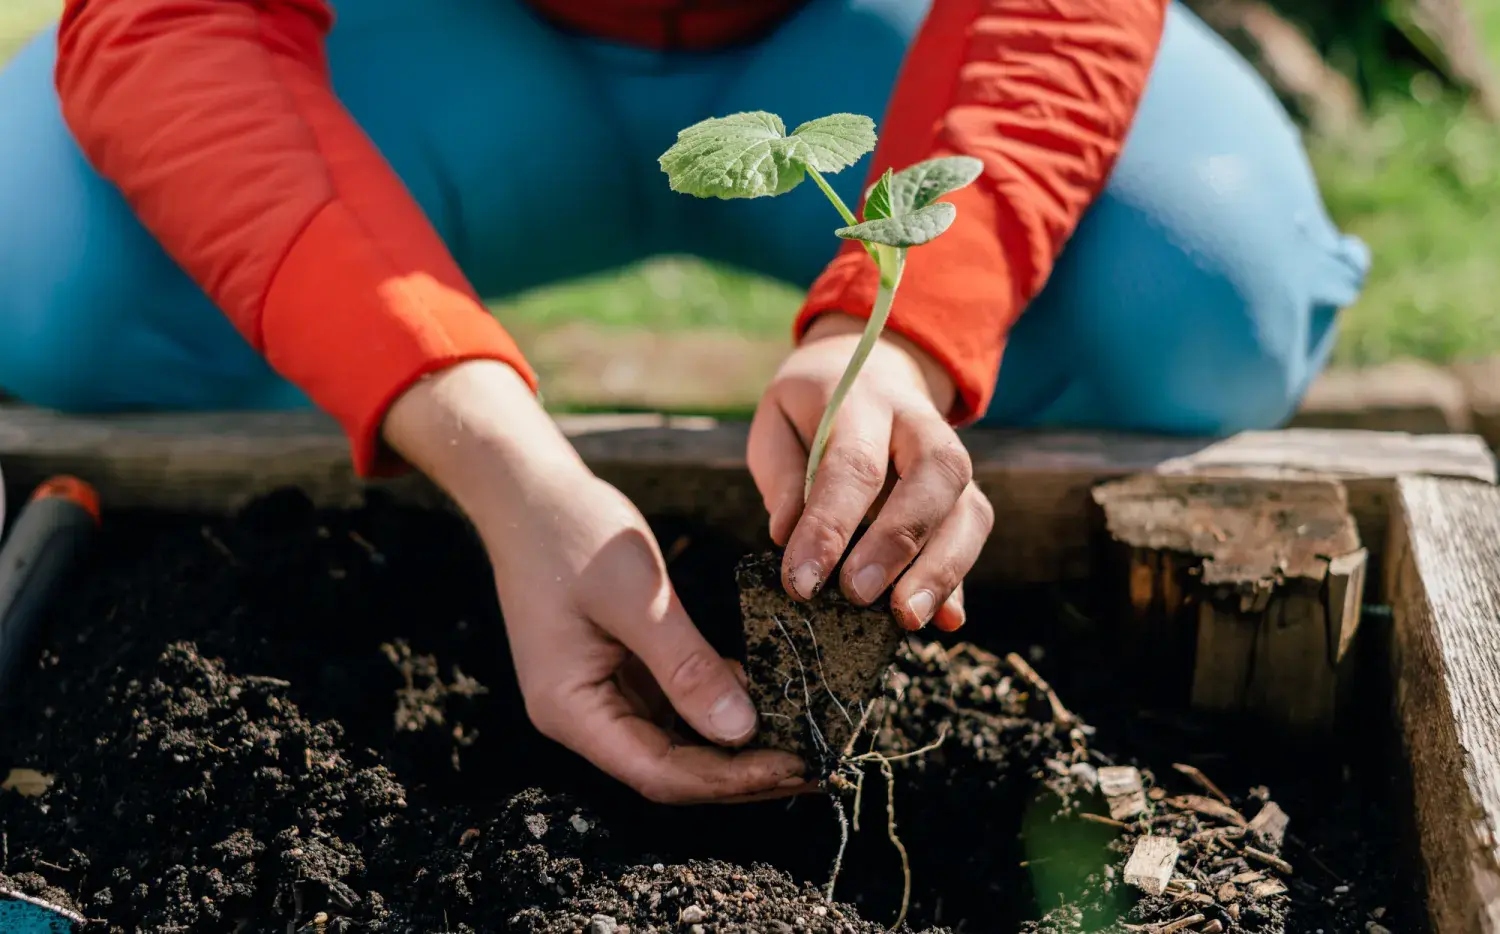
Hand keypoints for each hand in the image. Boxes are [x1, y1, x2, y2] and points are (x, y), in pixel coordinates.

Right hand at [384, 362, 807, 803]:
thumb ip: (686, 665)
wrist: (530, 491)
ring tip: (805, 741)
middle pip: (672, 769)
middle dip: (743, 773)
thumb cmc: (573, 533)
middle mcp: (583, 716)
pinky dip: (721, 707)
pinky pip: (677, 706)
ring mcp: (602, 695)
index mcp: (571, 709)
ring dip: (738, 746)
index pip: (659, 773)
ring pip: (679, 742)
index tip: (795, 766)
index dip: (729, 781)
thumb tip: (742, 731)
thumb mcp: (637, 596)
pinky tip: (770, 699)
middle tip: (817, 766)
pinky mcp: (621, 671)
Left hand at [749, 314, 993, 630]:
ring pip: (968, 509)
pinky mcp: (964, 495)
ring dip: (941, 570)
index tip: (802, 581)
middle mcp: (920, 425)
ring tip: (906, 618)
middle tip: (859, 595)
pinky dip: (961, 581)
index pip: (853, 464)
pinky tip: (947, 621)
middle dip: (899, 542)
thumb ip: (781, 473)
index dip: (829, 526)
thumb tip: (787, 534)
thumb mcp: (776, 421)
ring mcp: (952, 460)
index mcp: (863, 400)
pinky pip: (972, 536)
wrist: (872, 371)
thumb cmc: (812, 410)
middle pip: (934, 476)